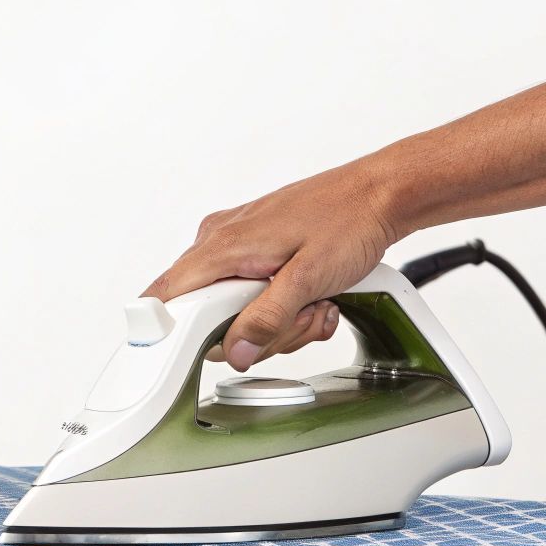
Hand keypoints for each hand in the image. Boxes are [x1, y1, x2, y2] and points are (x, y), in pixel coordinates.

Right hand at [144, 160, 405, 370]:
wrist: (378, 196)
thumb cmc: (348, 220)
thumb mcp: (309, 279)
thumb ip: (267, 319)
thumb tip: (235, 350)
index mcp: (223, 245)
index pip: (166, 297)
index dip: (176, 333)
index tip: (201, 350)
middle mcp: (220, 241)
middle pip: (207, 317)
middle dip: (255, 331)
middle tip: (294, 317)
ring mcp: (237, 246)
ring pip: (235, 312)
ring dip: (279, 322)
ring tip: (312, 302)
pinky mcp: (256, 251)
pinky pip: (254, 297)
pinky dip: (285, 307)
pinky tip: (312, 297)